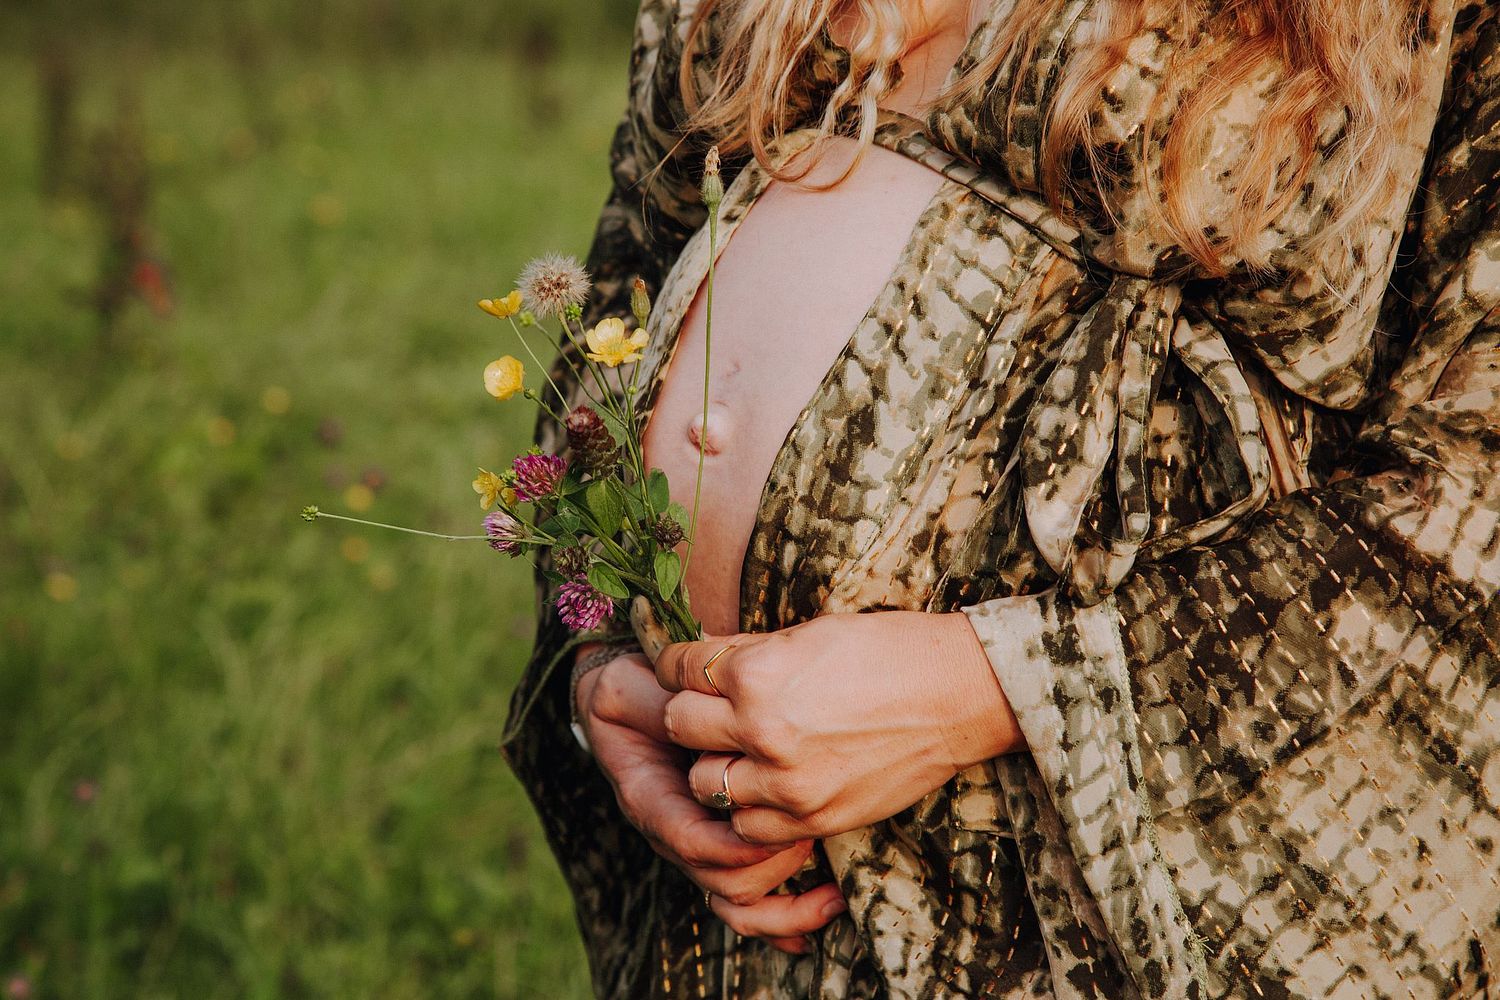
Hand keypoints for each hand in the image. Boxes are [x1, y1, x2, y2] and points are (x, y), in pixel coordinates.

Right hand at [577, 652, 843, 952]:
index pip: (689, 841)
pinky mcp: (728, 847)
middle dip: (773, 870)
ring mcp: (703, 846)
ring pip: (740, 905)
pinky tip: (827, 907)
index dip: (734, 846)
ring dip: (788, 905)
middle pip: (722, 883)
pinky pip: (754, 902)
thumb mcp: (629, 688)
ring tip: (831, 883)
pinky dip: (790, 916)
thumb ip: (658, 706)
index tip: (780, 833)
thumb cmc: (634, 690)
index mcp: (651, 800)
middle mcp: (677, 833)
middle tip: (812, 835)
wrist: (634, 698)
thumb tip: (691, 714)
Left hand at [654, 610, 1022, 845]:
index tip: (684, 667)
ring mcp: (786, 782)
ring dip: (714, 764)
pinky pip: (745, 826)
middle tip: (709, 708)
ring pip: (703, 784)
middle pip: (678, 727)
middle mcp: (762, 729)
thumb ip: (746, 652)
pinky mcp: (812, 818)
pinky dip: (749, 808)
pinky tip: (769, 784)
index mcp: (757, 672)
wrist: (956, 697)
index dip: (677, 664)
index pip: (679, 668)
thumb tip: (700, 657)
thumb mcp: (807, 633)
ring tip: (740, 750)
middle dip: (689, 713)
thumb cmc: (886, 651)